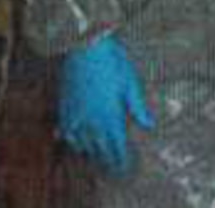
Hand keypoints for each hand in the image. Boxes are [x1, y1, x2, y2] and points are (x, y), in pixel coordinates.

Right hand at [58, 35, 153, 176]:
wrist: (86, 44)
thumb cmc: (113, 61)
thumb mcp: (131, 82)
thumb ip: (138, 107)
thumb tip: (149, 125)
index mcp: (111, 116)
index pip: (117, 147)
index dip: (121, 160)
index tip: (125, 167)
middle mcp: (92, 120)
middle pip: (99, 149)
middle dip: (106, 160)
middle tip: (112, 169)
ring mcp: (76, 114)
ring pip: (82, 143)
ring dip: (89, 152)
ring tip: (95, 158)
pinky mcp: (65, 106)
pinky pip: (66, 130)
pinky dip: (71, 139)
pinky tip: (73, 141)